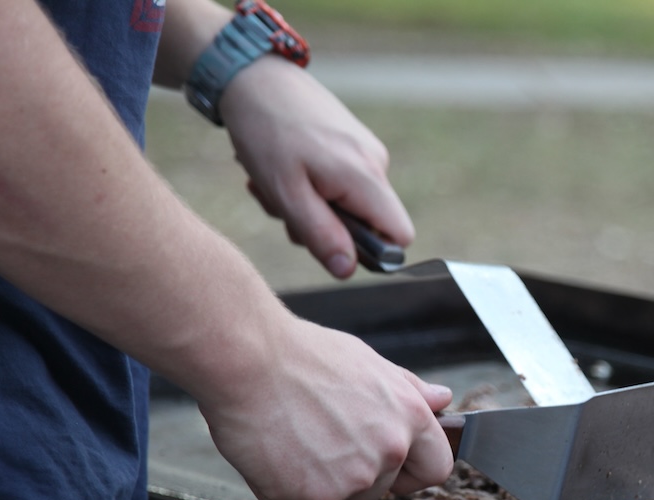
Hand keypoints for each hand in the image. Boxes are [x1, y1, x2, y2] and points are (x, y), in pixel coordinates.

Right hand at [197, 316, 454, 499]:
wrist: (247, 360)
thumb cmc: (302, 355)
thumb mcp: (369, 363)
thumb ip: (410, 391)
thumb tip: (442, 399)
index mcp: (408, 418)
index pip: (437, 468)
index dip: (415, 473)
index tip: (398, 471)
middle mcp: (387, 452)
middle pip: (382, 488)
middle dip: (358, 473)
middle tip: (324, 439)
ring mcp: (349, 479)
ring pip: (343, 497)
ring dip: (323, 479)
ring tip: (298, 436)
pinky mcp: (309, 496)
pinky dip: (286, 483)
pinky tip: (276, 447)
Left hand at [218, 56, 413, 278]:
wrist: (253, 75)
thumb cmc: (265, 131)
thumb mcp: (286, 193)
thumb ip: (320, 234)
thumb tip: (347, 270)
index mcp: (366, 178)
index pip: (400, 237)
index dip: (372, 251)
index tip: (330, 240)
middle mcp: (376, 163)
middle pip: (369, 224)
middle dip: (326, 226)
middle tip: (283, 205)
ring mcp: (366, 150)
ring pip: (350, 204)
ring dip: (310, 205)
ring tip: (276, 181)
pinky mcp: (353, 142)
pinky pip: (342, 182)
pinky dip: (312, 184)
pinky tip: (285, 166)